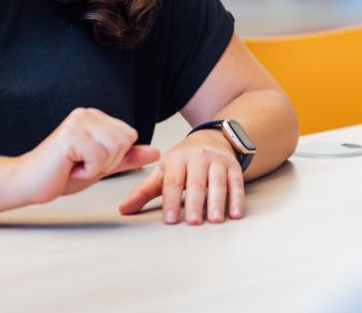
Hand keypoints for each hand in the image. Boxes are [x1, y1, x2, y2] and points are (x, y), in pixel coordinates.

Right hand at [16, 107, 159, 204]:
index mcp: (94, 117)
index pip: (129, 135)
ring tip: (74, 165)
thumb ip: (127, 158)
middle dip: (108, 162)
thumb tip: (155, 152)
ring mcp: (77, 122)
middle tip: (81, 165)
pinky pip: (99, 158)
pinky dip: (87, 172)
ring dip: (96, 167)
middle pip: (125, 141)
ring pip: (114, 149)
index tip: (89, 161)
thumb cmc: (60, 174)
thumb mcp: (101, 165)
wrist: (28, 183)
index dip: (114, 157)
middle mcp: (86, 113)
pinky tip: (69, 168)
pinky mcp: (70, 136)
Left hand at [118, 130, 245, 224]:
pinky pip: (236, 182)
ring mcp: (217, 161)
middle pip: (196, 182)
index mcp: (176, 159)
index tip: (170, 220)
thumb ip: (144, 191)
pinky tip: (235, 213)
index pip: (172, 181)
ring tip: (215, 219)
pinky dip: (237, 198)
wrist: (211, 139)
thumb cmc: (184, 160)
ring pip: (217, 181)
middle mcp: (197, 157)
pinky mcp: (233, 166)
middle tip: (194, 222)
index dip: (171, 200)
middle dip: (195, 202)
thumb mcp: (163, 171)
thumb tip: (124, 209)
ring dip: (217, 201)